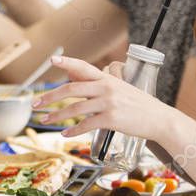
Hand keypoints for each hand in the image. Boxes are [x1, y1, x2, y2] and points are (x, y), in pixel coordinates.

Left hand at [33, 55, 173, 141]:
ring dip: (56, 116)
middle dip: (49, 97)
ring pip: (75, 108)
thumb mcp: (120, 89)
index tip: (51, 60)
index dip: (66, 62)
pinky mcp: (112, 119)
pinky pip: (87, 124)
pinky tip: (65, 134)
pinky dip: (73, 131)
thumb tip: (76, 81)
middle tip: (35, 104)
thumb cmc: (139, 105)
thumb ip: (100, 85)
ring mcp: (109, 103)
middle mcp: (106, 87)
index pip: (83, 66)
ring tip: (45, 121)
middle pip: (71, 89)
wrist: (160, 119)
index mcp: (107, 78)